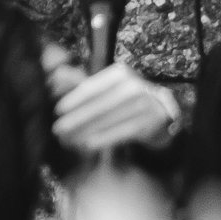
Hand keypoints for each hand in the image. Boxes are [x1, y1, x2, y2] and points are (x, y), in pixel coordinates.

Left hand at [52, 61, 179, 157]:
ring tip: (67, 140)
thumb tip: (58, 77)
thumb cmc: (128, 99)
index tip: (57, 111)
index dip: (73, 100)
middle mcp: (133, 87)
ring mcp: (143, 105)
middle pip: (97, 106)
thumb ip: (85, 84)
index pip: (92, 88)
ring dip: (84, 132)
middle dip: (75, 119)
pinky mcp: (148, 124)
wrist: (162, 112)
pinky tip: (86, 145)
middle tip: (57, 130)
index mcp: (120, 74)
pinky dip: (101, 140)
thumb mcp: (110, 86)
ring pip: (106, 121)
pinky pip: (119, 133)